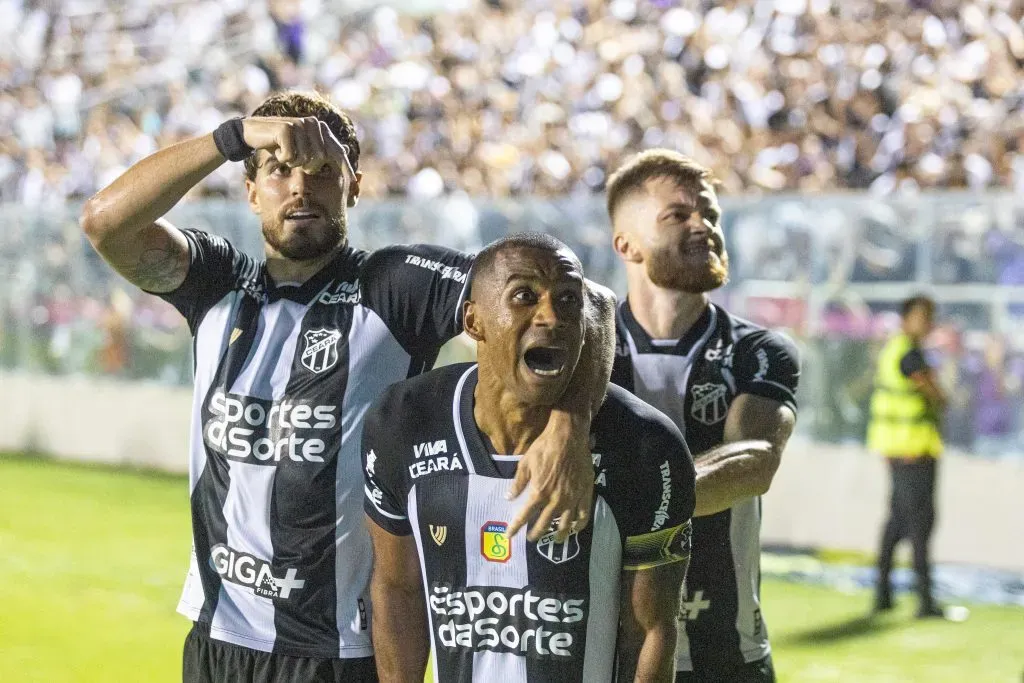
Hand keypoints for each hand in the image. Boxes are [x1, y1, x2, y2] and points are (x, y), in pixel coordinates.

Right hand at [241, 116, 351, 176]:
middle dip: (308, 167)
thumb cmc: (281, 144)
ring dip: (293, 162)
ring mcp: (301, 124)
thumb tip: (346, 151)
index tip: (352, 183)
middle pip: (321, 159)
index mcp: (321, 129)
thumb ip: (323, 151)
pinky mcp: (287, 128)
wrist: (254, 133)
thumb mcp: (303, 149)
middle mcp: (314, 123)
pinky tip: (277, 150)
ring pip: (306, 159)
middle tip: (294, 161)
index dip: (345, 168)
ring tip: (285, 153)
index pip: (338, 152)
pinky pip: (291, 156)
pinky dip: (283, 158)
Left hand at [506, 412, 593, 542]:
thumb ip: (518, 483)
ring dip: (559, 534)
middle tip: (531, 538)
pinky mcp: (585, 493)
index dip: (515, 527)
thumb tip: (509, 497)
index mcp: (539, 492)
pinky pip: (583, 514)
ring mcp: (572, 498)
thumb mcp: (525, 464)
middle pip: (544, 524)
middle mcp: (555, 500)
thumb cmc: (544, 448)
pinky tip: (575, 528)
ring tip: (556, 539)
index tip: (509, 535)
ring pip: (565, 524)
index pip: (524, 516)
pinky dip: (579, 524)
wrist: (568, 437)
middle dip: (536, 533)